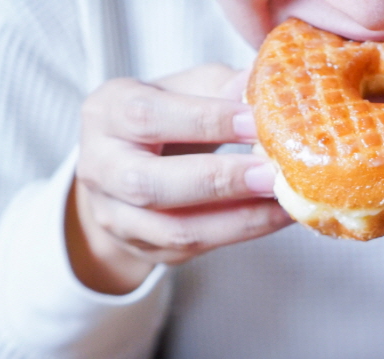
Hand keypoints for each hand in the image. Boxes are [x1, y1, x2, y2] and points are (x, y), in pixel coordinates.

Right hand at [67, 64, 290, 293]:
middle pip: (151, 184)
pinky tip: (273, 217)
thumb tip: (257, 84)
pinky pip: (194, 249)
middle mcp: (100, 168)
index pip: (148, 117)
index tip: (256, 123)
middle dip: (218, 180)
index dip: (205, 121)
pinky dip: (239, 234)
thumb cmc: (162, 119)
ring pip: (175, 229)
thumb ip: (216, 87)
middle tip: (271, 174)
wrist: (125, 170)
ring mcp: (116, 216)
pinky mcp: (144, 248)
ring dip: (237, 219)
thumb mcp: (180, 90)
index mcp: (106, 113)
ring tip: (283, 202)